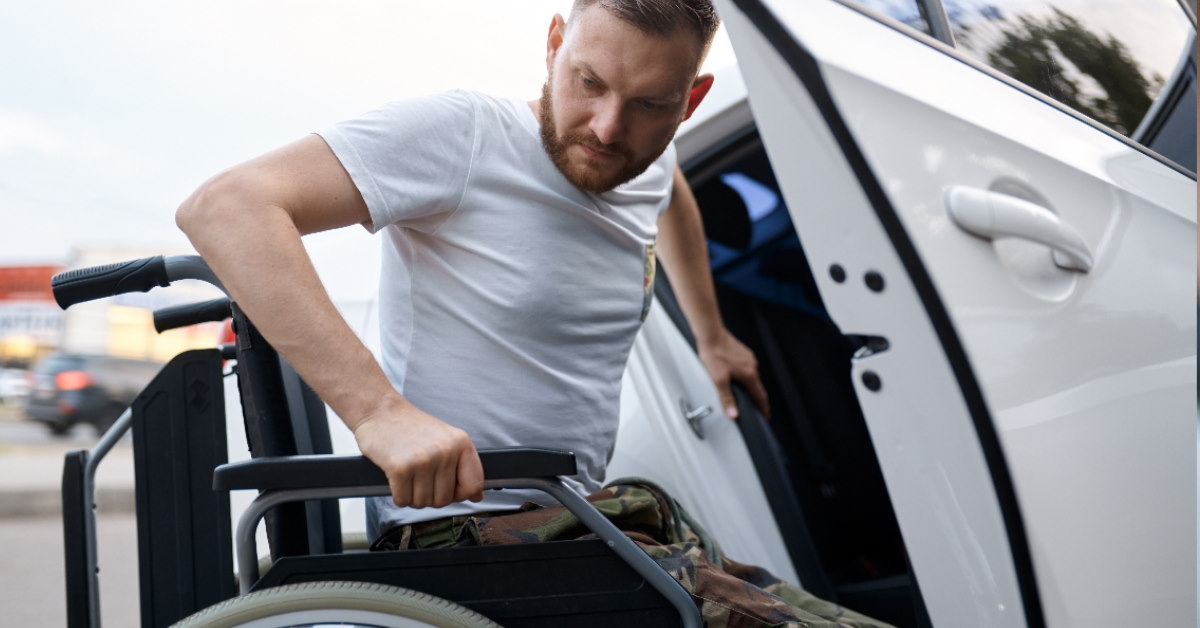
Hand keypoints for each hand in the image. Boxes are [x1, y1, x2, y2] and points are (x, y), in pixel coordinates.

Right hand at [351, 400, 484, 508]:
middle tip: (419, 478)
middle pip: (444, 499)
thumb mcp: (445, 439)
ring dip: (412, 496)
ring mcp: (424, 460)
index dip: (460, 494)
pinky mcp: (400, 468)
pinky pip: (403, 500)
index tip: (449, 489)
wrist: (379, 411)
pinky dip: (398, 495)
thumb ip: (463, 466)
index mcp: (461, 443)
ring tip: (408, 475)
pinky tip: (396, 478)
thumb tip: (477, 495)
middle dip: (430, 496)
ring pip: (423, 502)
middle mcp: (445, 451)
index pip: (474, 485)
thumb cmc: (411, 427)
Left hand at [697, 329, 769, 419]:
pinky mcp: (743, 353)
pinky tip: (739, 378)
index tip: (766, 416)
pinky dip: (746, 377)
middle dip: (758, 400)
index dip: (763, 408)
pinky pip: (748, 368)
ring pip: (753, 377)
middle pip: (758, 387)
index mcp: (749, 375)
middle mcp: (752, 366)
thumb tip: (733, 414)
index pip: (760, 396)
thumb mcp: (718, 380)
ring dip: (752, 387)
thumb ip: (726, 398)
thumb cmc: (714, 355)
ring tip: (748, 396)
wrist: (711, 335)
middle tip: (758, 409)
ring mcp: (749, 359)